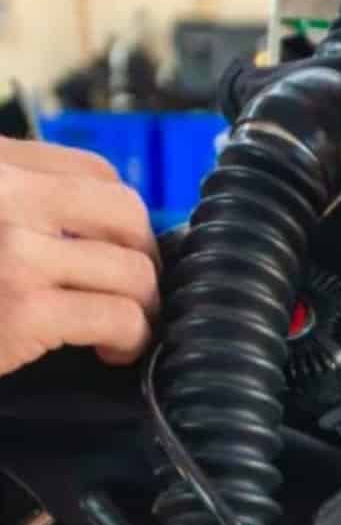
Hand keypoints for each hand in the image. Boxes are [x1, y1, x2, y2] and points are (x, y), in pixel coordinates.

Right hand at [0, 138, 158, 377]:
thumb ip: (15, 206)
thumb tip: (93, 232)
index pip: (94, 173)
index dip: (119, 218)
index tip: (116, 250)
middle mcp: (4, 196)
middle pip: (126, 213)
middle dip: (142, 256)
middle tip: (132, 291)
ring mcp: (15, 251)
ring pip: (133, 269)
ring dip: (142, 305)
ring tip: (122, 328)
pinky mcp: (23, 309)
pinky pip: (119, 315)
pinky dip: (131, 338)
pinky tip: (112, 351)